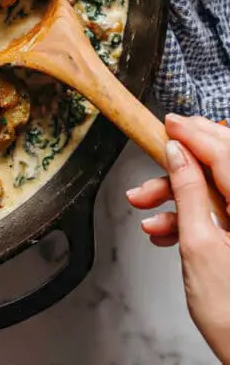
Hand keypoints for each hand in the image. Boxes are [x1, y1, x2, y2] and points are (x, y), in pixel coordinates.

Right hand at [127, 114, 229, 362]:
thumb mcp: (199, 245)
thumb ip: (188, 192)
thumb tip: (176, 153)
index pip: (224, 152)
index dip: (193, 133)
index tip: (168, 122)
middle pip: (222, 164)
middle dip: (181, 162)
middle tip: (155, 154)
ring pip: (214, 189)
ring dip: (176, 195)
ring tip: (145, 207)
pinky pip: (218, 211)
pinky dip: (189, 215)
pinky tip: (164, 229)